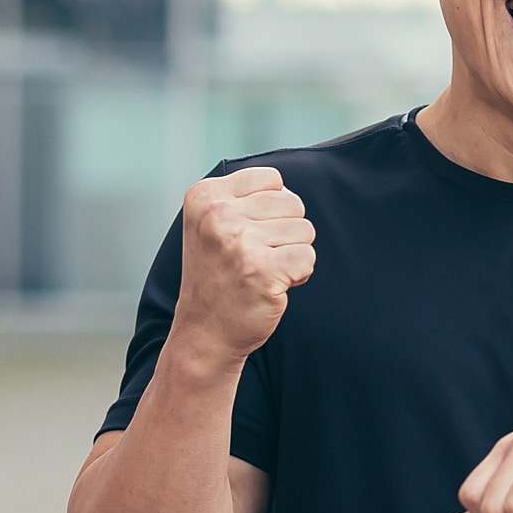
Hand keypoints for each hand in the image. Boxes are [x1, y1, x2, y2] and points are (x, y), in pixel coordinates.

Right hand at [175, 167, 315, 365]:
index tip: (246, 234)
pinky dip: (299, 275)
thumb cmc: (218, 276)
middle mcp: (217, 214)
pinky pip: (308, 257)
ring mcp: (239, 242)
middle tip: (255, 258)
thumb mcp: (212, 224)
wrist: (204, 333)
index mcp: (205, 195)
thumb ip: (244, 198)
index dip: (271, 209)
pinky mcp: (261, 270)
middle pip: (293, 203)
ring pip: (305, 230)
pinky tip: (272, 286)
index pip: (272, 180)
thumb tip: (289, 190)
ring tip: (262, 272)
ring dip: (292, 254)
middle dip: (285, 233)